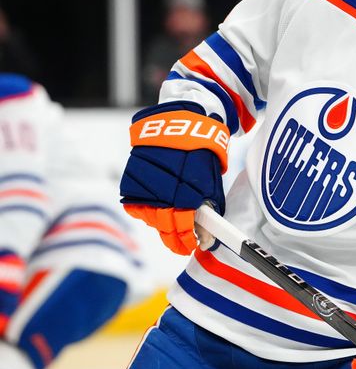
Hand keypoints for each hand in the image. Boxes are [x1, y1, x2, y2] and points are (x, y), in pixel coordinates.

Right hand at [120, 101, 227, 254]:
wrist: (177, 123)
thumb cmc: (200, 150)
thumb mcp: (211, 179)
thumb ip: (208, 206)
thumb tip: (206, 232)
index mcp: (184, 193)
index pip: (183, 228)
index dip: (187, 240)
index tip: (192, 245)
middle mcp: (161, 193)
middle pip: (164, 227)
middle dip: (174, 238)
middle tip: (182, 243)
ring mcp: (143, 188)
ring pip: (150, 218)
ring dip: (161, 223)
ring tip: (172, 224)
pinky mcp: (130, 181)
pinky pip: (137, 205)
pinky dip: (148, 210)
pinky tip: (158, 208)